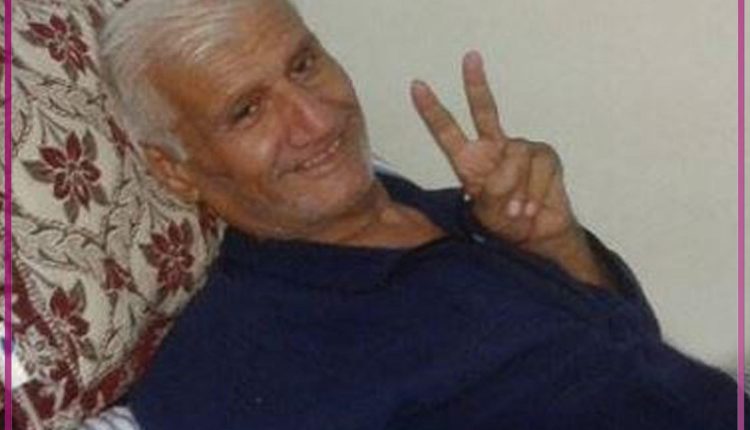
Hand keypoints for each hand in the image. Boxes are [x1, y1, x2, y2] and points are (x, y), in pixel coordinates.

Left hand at [410, 51, 577, 254]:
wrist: (537, 235)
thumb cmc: (505, 222)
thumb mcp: (485, 211)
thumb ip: (489, 193)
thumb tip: (503, 179)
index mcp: (469, 160)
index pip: (447, 131)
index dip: (432, 110)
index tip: (416, 86)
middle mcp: (494, 147)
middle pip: (484, 111)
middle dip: (476, 84)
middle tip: (469, 58)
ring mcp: (521, 148)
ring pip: (515, 159)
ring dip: (515, 191)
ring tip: (514, 211)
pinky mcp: (545, 155)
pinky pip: (538, 169)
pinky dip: (533, 193)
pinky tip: (530, 208)